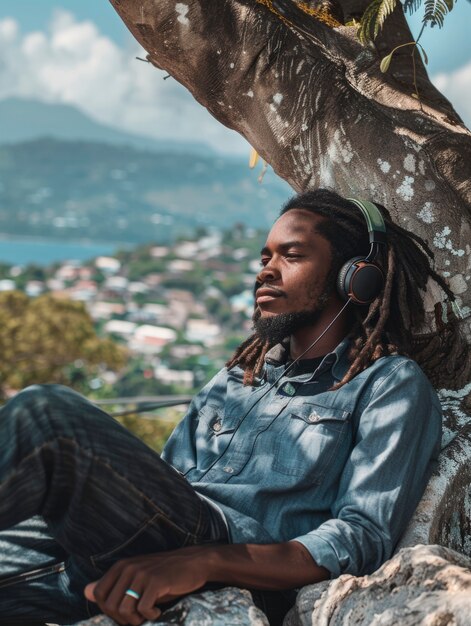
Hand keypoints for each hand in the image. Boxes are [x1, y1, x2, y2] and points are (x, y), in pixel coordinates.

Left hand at [84, 546, 210, 625]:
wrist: (193, 563)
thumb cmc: (163, 574)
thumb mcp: (136, 577)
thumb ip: (112, 585)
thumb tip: (86, 592)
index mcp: (121, 566)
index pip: (100, 596)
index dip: (110, 611)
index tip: (127, 613)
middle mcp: (128, 567)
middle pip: (111, 606)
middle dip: (124, 619)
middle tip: (140, 616)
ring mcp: (142, 573)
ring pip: (124, 610)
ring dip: (136, 619)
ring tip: (148, 614)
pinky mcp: (156, 581)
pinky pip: (143, 609)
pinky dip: (151, 615)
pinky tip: (159, 610)